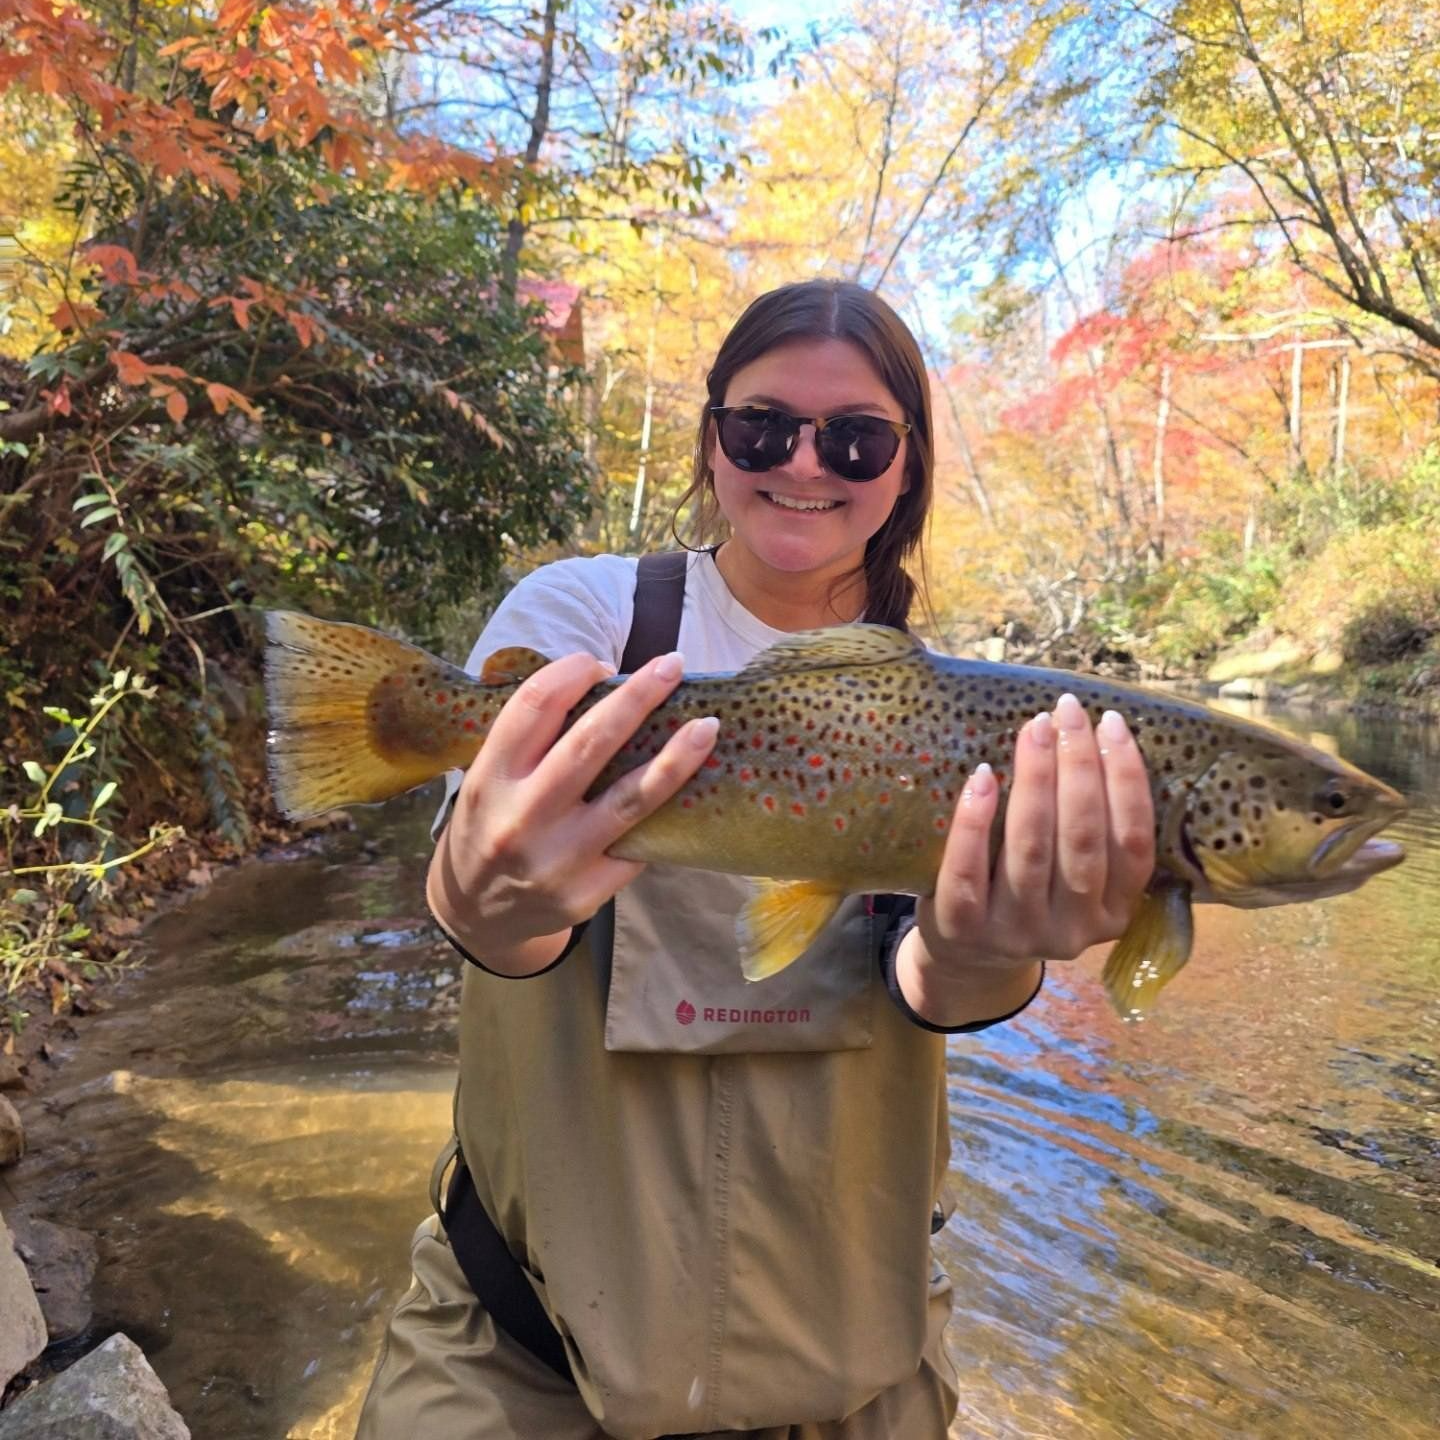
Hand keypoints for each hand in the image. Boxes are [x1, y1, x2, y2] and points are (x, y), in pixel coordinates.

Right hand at [427, 649, 718, 974]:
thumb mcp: (489, 779)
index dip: (573, 672)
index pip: (536, 706)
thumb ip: (532, 741)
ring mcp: (557, 859)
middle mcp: (522, 817)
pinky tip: (687, 789)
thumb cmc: (492, 826)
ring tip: (707, 726)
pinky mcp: (586, 893)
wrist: (476, 914)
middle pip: (590, 742)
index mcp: (492, 778)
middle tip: (671, 666)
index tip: (601, 663)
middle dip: (638, 697)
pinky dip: (661, 813)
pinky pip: (637, 844)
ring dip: (675, 757)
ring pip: (630, 797)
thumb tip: (608, 688)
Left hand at [900, 694, 1155, 1025]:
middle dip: (1078, 766)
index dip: (1127, 780)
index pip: (1132, 843)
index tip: (1112, 724)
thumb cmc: (1030, 894)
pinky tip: (983, 776)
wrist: (968, 956)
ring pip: (1031, 848)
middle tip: (1068, 711)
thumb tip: (1096, 734)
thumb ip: (1092, 830)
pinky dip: (976, 819)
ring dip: (1035, 779)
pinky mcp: (964, 928)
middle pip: (1082, 838)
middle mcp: (1073, 929)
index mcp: (1115, 913)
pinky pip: (968, 869)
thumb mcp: (1076, 879)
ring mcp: (1018, 932)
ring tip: (1034, 730)